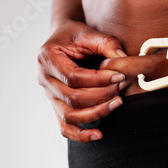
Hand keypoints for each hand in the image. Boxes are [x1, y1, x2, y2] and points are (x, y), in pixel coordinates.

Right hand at [37, 20, 128, 142]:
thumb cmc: (74, 35)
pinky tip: (99, 135)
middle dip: (101, 96)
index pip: (73, 77)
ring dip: (96, 113)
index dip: (98, 80)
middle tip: (122, 87)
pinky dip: (80, 135)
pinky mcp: (56, 106)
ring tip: (117, 103)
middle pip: (72, 99)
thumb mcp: (88, 32)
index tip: (120, 76)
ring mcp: (48, 96)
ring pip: (69, 116)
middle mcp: (44, 80)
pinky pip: (64, 127)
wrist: (62, 40)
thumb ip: (106, 43)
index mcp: (47, 59)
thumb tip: (123, 58)